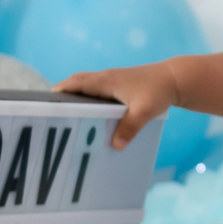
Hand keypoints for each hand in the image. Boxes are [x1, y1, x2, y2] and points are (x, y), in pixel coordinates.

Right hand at [54, 61, 178, 150]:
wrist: (176, 79)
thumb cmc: (159, 91)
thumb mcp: (144, 111)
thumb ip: (129, 128)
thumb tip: (115, 146)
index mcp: (106, 80)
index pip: (75, 83)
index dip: (59, 92)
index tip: (46, 104)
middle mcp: (106, 77)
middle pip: (77, 84)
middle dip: (64, 96)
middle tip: (53, 114)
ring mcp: (113, 80)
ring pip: (87, 86)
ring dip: (76, 96)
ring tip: (68, 117)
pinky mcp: (120, 84)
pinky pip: (98, 90)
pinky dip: (89, 98)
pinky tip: (92, 114)